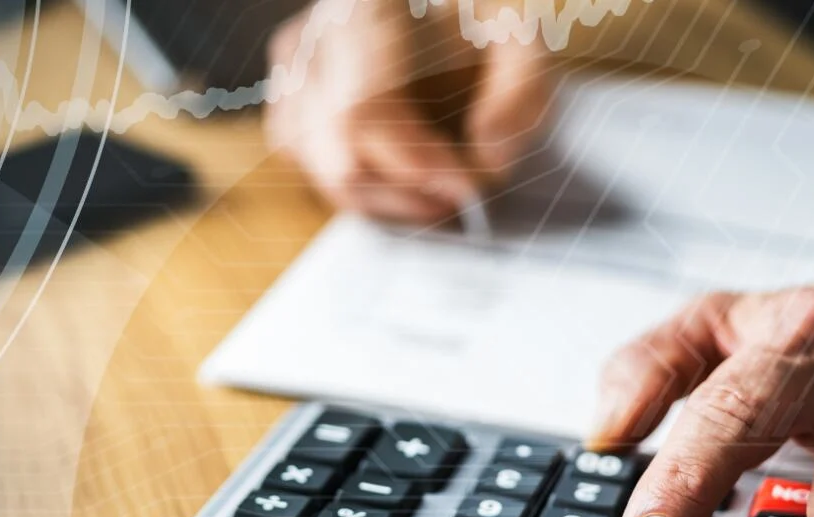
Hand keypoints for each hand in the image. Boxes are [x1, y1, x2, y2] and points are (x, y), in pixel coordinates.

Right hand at [265, 0, 552, 221]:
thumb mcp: (524, 35)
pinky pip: (315, 174)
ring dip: (389, 199)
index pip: (365, 112)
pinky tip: (405, 177)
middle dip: (407, 195)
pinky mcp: (290, 106)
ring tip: (439, 187)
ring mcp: (293, 76)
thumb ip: (522, 92)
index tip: (467, 187)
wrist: (439, 1)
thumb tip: (488, 160)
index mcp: (361, 7)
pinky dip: (365, 190)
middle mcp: (313, 39)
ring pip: (325, 176)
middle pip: (340, 158)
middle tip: (459, 197)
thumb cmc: (481, 12)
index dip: (417, 165)